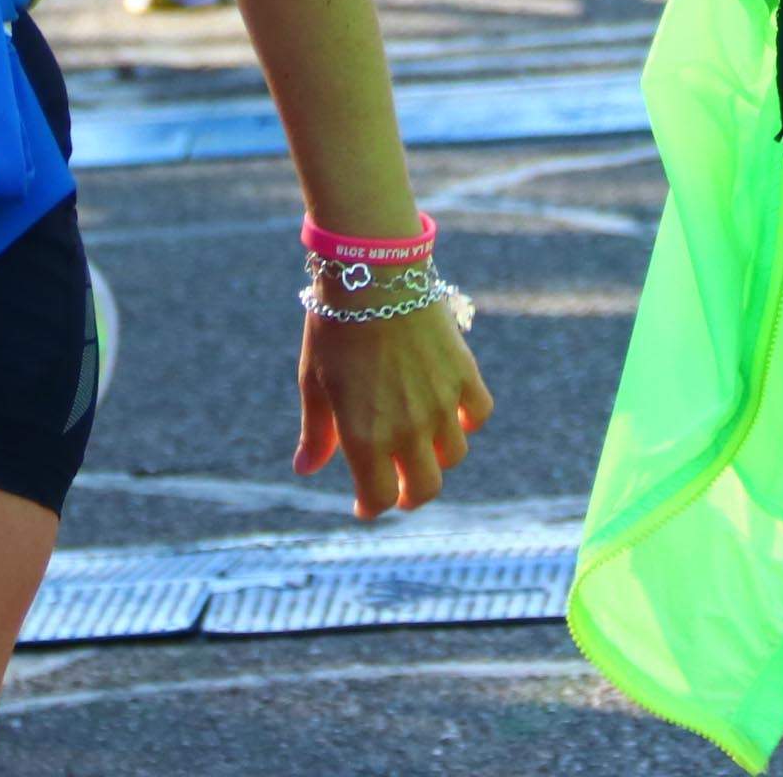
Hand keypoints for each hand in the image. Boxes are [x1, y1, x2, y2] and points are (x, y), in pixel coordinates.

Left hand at [293, 301, 492, 518]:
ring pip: (453, 456)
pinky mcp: (463, 374)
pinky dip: (467, 421)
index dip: (370, 507)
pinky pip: (477, 414)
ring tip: (421, 446)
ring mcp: (441, 403)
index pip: (378, 498)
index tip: (364, 504)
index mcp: (365, 437)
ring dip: (437, 459)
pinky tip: (450, 412)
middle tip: (397, 487)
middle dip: (409, 495)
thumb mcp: (314, 382)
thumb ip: (316, 432)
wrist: (373, 274)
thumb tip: (305, 470)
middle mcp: (408, 429)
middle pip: (423, 489)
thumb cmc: (334, 328)